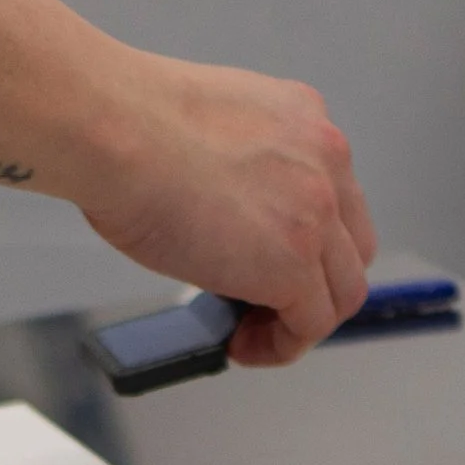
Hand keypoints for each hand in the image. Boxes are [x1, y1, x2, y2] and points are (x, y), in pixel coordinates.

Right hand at [77, 55, 376, 365]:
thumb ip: (228, 164)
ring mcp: (317, 215)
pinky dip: (281, 345)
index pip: (332, 194)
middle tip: (264, 302)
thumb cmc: (125, 125)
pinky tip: (242, 346)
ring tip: (251, 332)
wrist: (115, 131)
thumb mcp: (200, 127)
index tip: (265, 259)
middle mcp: (325, 160)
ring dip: (300, 319)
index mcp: (302, 118)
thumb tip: (211, 211)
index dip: (305, 238)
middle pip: (349, 245)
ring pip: (342, 289)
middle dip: (313, 281)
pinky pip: (310, 324)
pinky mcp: (293, 264)